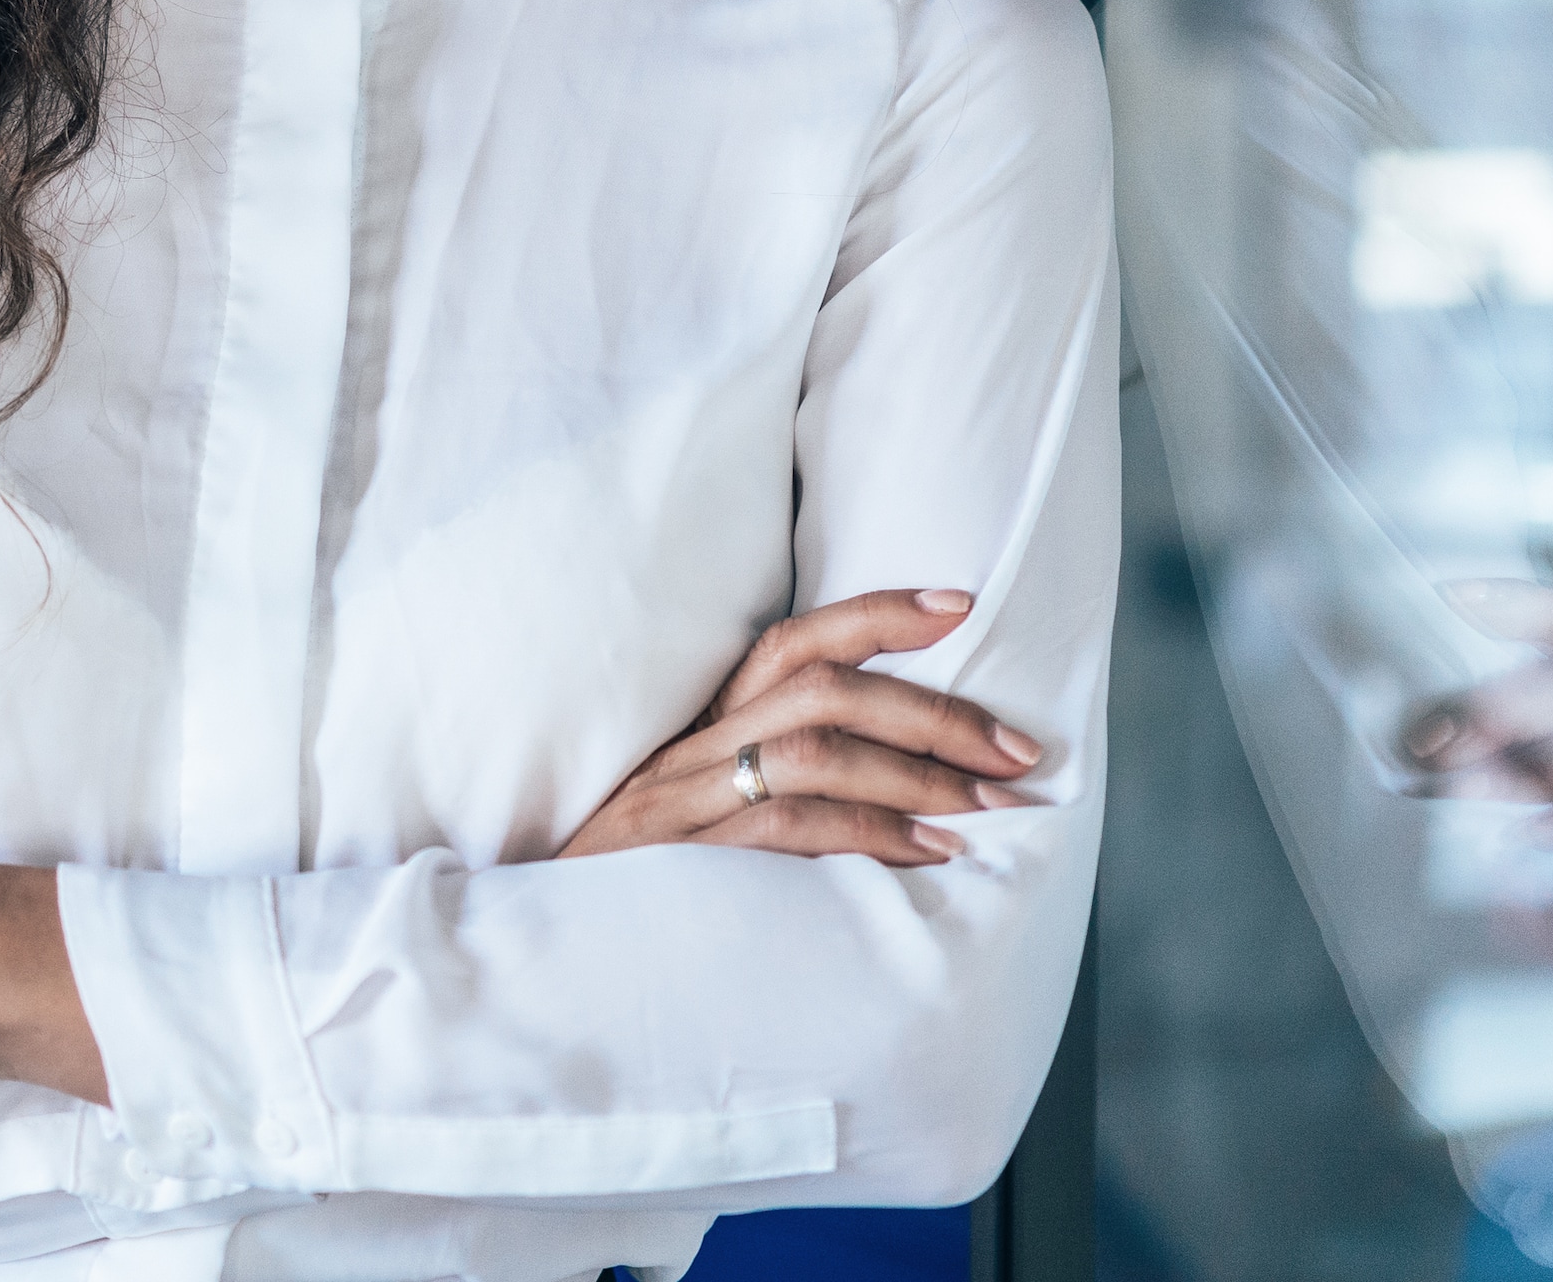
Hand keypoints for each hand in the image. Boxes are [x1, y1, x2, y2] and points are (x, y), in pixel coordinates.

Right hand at [555, 587, 1041, 866]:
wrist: (535, 948)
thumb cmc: (633, 888)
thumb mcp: (691, 817)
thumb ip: (765, 786)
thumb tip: (893, 777)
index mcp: (695, 726)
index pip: (790, 642)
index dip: (876, 613)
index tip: (961, 604)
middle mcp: (687, 750)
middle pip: (820, 690)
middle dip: (932, 711)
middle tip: (1016, 750)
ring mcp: (680, 804)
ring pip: (812, 751)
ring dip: (918, 774)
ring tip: (990, 806)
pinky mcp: (681, 863)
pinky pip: (786, 829)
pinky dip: (871, 835)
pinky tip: (930, 856)